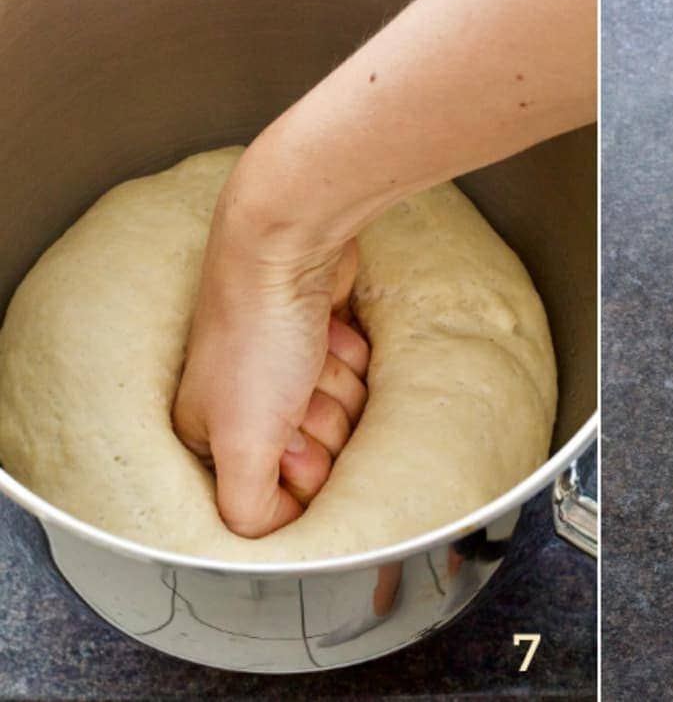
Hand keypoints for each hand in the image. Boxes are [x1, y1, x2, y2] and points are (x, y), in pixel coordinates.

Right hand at [173, 180, 368, 538]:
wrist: (291, 242)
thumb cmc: (258, 336)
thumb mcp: (242, 444)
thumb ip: (247, 511)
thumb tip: (272, 536)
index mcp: (210, 433)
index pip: (275, 494)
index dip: (296, 470)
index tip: (289, 439)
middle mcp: (244, 402)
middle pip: (315, 453)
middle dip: (322, 423)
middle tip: (302, 390)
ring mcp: (284, 366)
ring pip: (340, 413)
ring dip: (340, 386)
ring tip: (316, 354)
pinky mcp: (320, 335)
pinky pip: (355, 371)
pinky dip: (353, 355)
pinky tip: (335, 333)